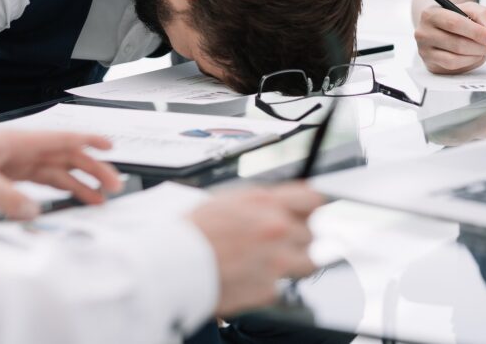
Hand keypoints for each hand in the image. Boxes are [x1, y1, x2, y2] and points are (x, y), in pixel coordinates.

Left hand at [0, 127, 122, 220]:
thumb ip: (3, 194)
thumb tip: (32, 212)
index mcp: (19, 140)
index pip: (62, 139)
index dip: (89, 142)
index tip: (110, 148)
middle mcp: (22, 149)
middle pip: (66, 158)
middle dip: (92, 170)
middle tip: (113, 186)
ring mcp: (16, 163)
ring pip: (57, 172)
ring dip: (79, 183)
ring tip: (99, 199)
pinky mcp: (8, 175)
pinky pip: (41, 183)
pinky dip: (58, 191)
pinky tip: (68, 200)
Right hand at [188, 183, 324, 316]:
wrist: (172, 263)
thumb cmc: (193, 231)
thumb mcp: (227, 199)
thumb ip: (262, 199)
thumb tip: (290, 198)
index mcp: (266, 202)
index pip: (313, 200)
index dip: (312, 208)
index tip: (309, 215)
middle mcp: (276, 229)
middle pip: (311, 233)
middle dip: (296, 238)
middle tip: (275, 243)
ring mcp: (276, 260)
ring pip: (307, 261)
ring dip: (292, 262)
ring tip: (266, 262)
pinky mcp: (268, 289)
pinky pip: (280, 286)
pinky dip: (266, 284)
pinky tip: (245, 277)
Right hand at [415, 1, 485, 73]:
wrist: (440, 28)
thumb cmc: (455, 17)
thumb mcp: (470, 9)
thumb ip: (484, 14)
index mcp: (430, 15)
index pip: (454, 24)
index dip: (476, 32)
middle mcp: (423, 33)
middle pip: (456, 44)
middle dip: (480, 46)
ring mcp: (425, 51)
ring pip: (454, 59)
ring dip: (476, 56)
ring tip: (484, 50)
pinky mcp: (430, 65)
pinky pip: (453, 67)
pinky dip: (469, 63)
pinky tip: (474, 56)